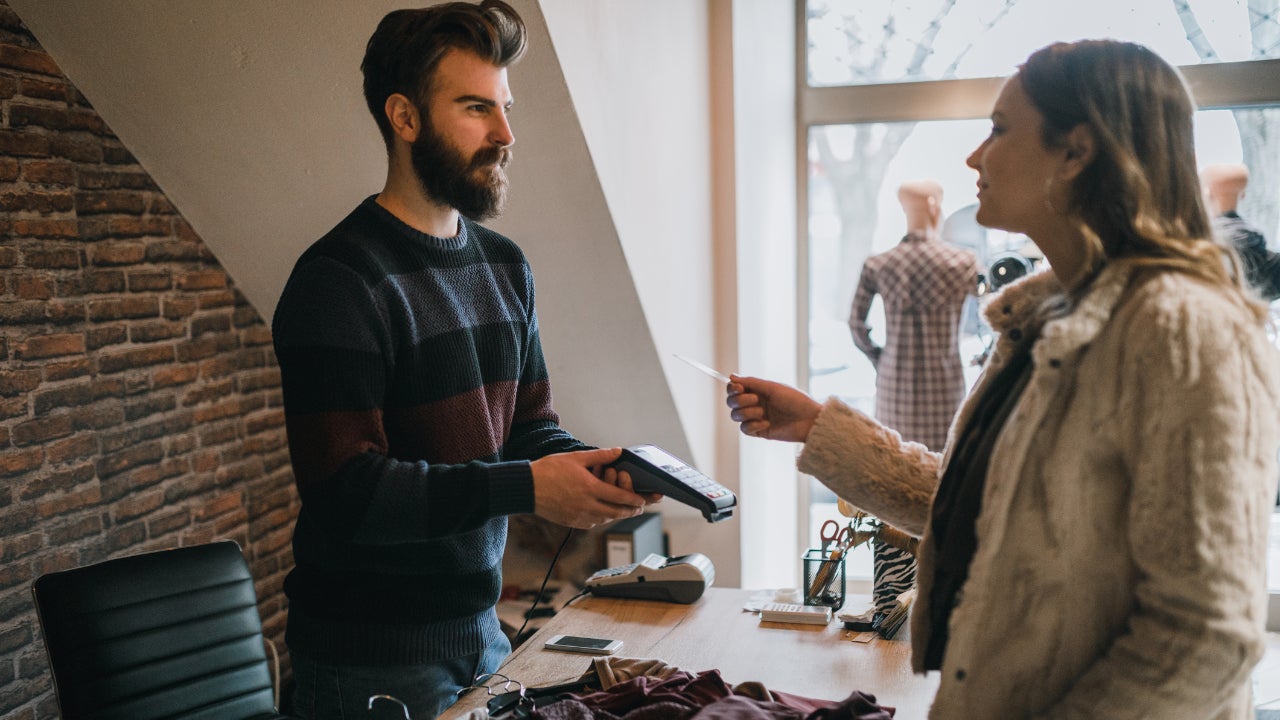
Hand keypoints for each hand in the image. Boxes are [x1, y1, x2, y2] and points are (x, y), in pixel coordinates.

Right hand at [531, 448, 651, 527]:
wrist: (526, 488)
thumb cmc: (548, 471)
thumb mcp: (576, 458)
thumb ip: (600, 456)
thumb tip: (618, 451)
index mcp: (590, 488)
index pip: (620, 497)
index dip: (634, 500)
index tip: (642, 500)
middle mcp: (587, 505)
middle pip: (616, 512)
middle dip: (630, 511)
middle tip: (638, 508)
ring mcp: (579, 516)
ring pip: (605, 519)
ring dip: (616, 515)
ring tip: (622, 509)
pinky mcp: (571, 522)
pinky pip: (592, 523)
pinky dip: (601, 518)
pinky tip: (602, 512)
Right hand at [725, 374, 820, 441]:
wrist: (809, 420)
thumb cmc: (795, 400)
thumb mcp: (772, 388)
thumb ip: (751, 382)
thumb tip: (731, 376)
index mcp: (757, 390)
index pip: (734, 389)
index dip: (732, 388)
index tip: (740, 388)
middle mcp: (754, 403)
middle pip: (731, 402)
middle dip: (740, 400)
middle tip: (756, 400)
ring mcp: (756, 418)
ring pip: (735, 415)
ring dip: (747, 413)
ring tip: (763, 413)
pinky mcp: (759, 431)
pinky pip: (744, 429)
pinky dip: (753, 425)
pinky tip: (767, 424)